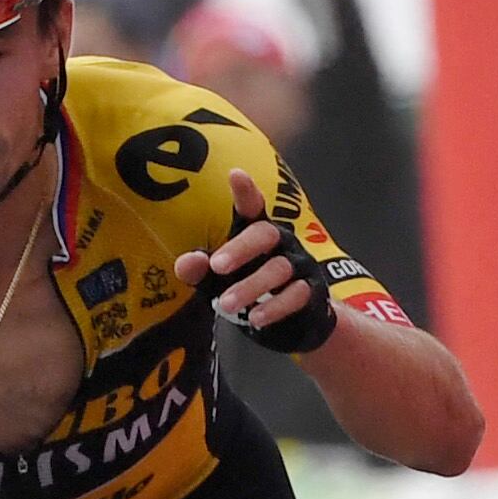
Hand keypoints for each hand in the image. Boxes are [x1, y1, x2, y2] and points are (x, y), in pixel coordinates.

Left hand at [172, 167, 337, 351]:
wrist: (293, 323)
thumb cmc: (251, 288)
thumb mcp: (219, 280)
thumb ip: (201, 271)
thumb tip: (185, 263)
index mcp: (256, 233)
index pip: (252, 207)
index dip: (246, 192)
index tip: (236, 175)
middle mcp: (281, 242)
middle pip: (265, 233)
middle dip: (240, 248)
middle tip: (216, 265)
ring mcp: (299, 265)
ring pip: (278, 269)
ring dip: (250, 286)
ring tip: (224, 304)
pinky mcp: (311, 291)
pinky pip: (296, 295)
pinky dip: (275, 307)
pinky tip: (256, 318)